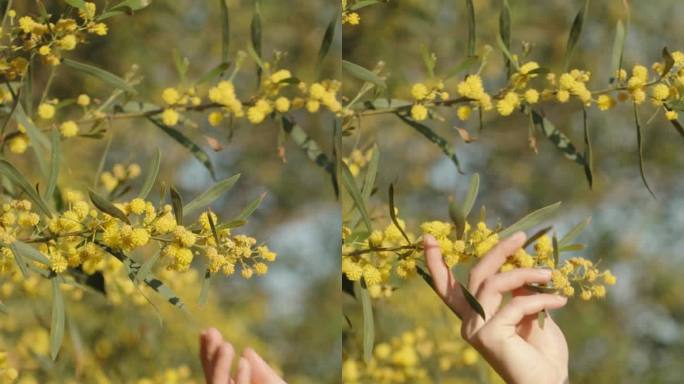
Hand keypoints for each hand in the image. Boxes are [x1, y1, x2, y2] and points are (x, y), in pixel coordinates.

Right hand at [199, 328, 285, 383]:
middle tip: (210, 331)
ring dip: (221, 367)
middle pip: (215, 380)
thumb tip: (246, 351)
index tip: (206, 331)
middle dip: (211, 356)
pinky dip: (241, 380)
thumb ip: (262, 372)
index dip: (210, 354)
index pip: (216, 374)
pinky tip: (243, 362)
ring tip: (226, 345)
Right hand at [424, 232, 568, 383]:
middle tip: (521, 236)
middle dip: (497, 251)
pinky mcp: (488, 336)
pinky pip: (515, 304)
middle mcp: (469, 322)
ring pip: (493, 284)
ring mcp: (476, 329)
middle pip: (476, 275)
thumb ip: (519, 291)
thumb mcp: (530, 312)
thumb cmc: (542, 352)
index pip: (448, 288)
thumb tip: (521, 265)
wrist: (550, 383)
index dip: (436, 263)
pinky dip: (540, 300)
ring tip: (550, 275)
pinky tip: (559, 302)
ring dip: (524, 273)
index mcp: (474, 316)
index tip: (427, 238)